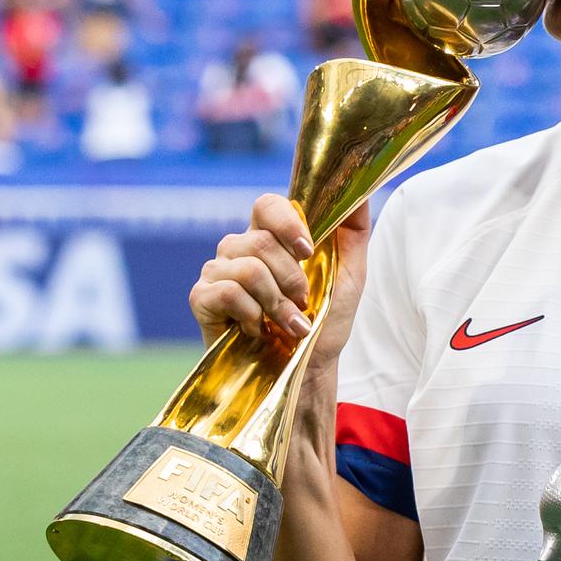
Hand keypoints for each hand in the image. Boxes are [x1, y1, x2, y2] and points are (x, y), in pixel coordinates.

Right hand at [189, 192, 371, 360]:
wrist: (308, 370)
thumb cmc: (326, 323)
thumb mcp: (350, 275)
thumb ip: (353, 230)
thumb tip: (359, 189)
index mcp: (271, 236)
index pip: (268, 205)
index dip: (288, 224)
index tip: (309, 252)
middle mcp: (240, 248)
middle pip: (260, 241)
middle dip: (292, 279)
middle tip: (303, 303)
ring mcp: (217, 271)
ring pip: (248, 268)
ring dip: (277, 303)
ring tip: (287, 324)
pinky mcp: (201, 299)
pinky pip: (226, 292)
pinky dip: (251, 316)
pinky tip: (258, 330)